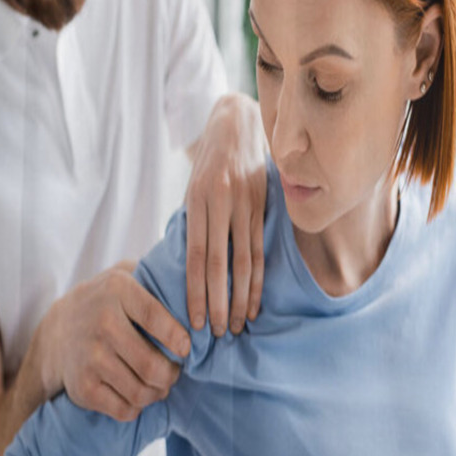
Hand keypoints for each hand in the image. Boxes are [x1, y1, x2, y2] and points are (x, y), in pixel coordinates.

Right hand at [41, 261, 191, 421]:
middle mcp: (102, 323)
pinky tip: (140, 395)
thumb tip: (194, 292)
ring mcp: (90, 357)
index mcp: (118, 290)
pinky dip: (138, 407)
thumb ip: (155, 278)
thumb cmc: (107, 302)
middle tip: (177, 371)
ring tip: (162, 384)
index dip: (177, 337)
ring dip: (158, 392)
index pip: (155, 317)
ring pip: (140, 390)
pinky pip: (123, 408)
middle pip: (150, 363)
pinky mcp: (82, 387)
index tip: (188, 348)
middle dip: (172, 373)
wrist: (57, 330)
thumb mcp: (125, 277)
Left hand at [185, 93, 266, 336]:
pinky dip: (257, 278)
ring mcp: (246, 202)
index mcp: (198, 199)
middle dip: (218, 302)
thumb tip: (191, 266)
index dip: (196, 291)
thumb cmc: (209, 161)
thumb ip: (194, 221)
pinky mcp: (264, 203)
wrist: (237, 122)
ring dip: (241, 297)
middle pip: (221, 263)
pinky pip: (260, 247)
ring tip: (236, 324)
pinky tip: (255, 300)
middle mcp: (222, 202)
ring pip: (244, 260)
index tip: (194, 320)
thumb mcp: (192, 185)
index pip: (197, 256)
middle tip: (216, 333)